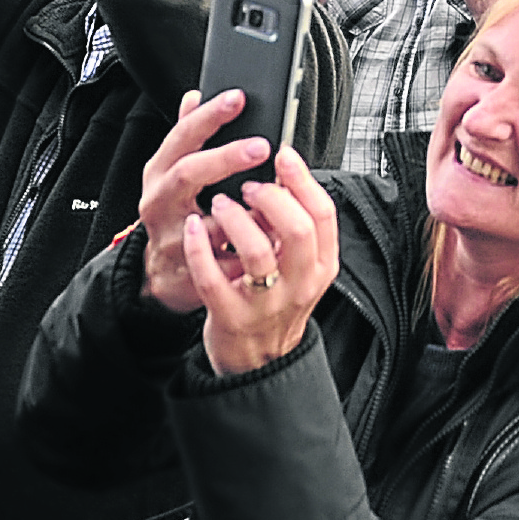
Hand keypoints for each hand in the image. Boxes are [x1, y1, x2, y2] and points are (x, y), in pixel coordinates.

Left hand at [181, 142, 337, 374]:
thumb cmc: (277, 304)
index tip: (283, 157)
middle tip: (250, 185)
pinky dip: (200, 248)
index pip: (323, 215)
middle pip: (297, 230)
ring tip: (222, 203)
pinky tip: (194, 227)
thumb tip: (287, 174)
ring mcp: (265, 304)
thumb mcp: (303, 269)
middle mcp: (298, 286)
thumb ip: (300, 229)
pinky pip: (213, 279)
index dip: (303, 180)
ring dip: (236, 219)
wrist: (259, 362)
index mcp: (321, 267)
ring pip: (256, 253)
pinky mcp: (231, 317)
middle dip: (271, 198)